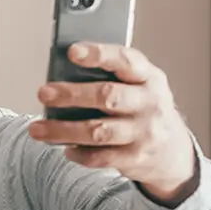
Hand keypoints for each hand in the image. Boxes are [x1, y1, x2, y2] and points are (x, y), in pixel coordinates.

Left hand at [30, 43, 198, 206]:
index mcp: (150, 78)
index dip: (99, 55)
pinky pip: (99, 157)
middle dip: (72, 94)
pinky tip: (65, 148)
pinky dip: (78, 153)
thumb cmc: (144, 110)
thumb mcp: (139, 87)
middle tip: (43, 92)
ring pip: (98, 131)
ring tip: (37, 128)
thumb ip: (111, 79)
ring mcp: (144, 133)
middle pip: (108, 96)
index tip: (73, 51)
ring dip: (63, 130)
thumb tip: (61, 76)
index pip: (126, 60)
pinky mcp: (135, 158)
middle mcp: (150, 103)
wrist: (174, 153)